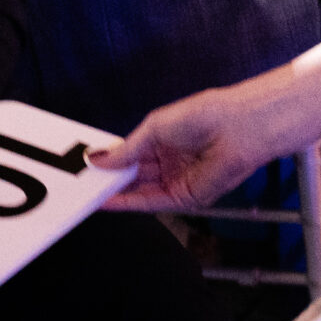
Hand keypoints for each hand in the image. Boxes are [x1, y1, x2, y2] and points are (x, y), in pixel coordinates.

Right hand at [92, 78, 298, 211]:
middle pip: (133, 176)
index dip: (110, 162)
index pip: (130, 156)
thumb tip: (97, 159)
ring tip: (89, 194)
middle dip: (109, 181)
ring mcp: (177, 180)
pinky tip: (109, 202)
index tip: (87, 167)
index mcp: (163, 141)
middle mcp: (170, 162)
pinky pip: (153, 202)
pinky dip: (130, 203)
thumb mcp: (154, 128)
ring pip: (140, 191)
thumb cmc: (204, 116)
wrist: (238, 129)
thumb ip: (126, 150)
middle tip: (82, 184)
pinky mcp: (186, 197)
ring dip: (115, 194)